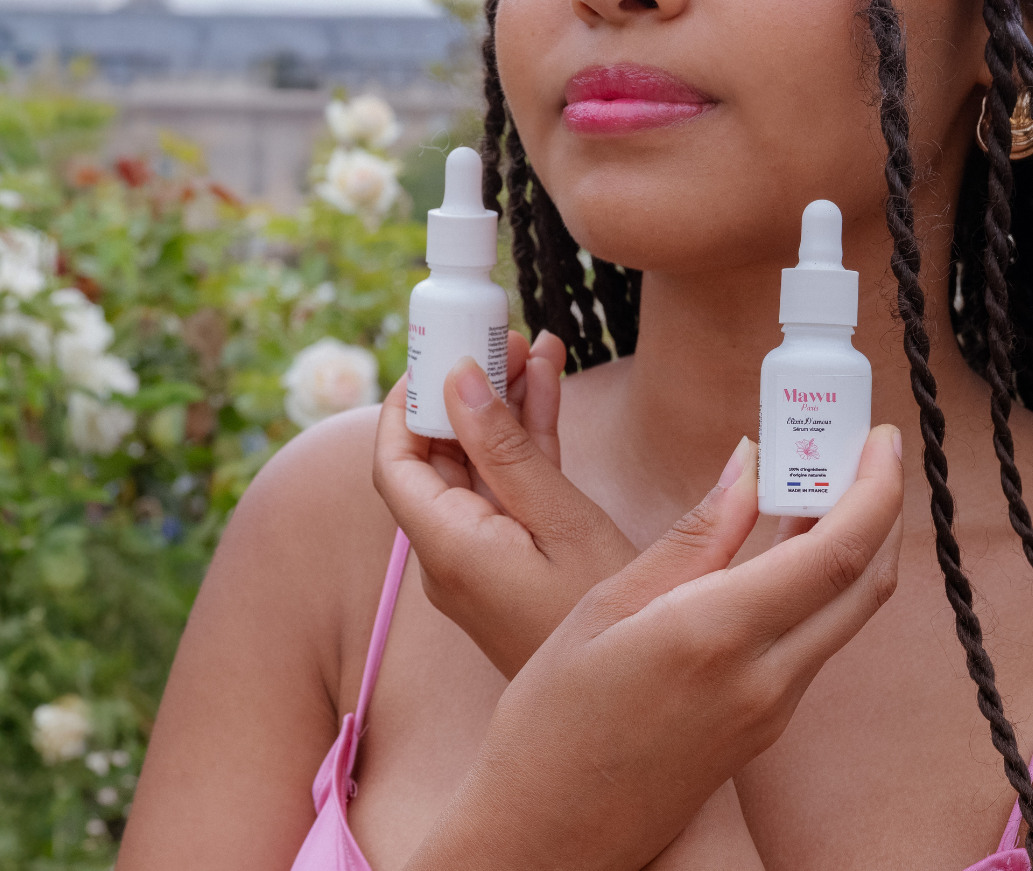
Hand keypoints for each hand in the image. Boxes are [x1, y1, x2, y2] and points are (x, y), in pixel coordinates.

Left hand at [374, 331, 639, 677]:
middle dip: (467, 388)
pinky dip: (528, 442)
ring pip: (480, 465)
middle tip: (502, 334)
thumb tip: (458, 382)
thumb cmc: (607, 619)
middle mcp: (452, 553)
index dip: (408, 399)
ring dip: (504, 406)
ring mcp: (483, 558)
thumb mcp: (561, 522)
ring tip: (536, 345)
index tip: (442, 349)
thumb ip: (506, 450)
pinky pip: (509, 489)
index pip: (394, 460)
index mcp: (448, 545)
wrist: (637, 699)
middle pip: (438, 455)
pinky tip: (549, 387)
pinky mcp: (515, 560)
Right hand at [408, 425, 906, 870]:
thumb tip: (748, 463)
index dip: (876, 487)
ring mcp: (772, 710)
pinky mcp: (765, 726)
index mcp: (717, 635)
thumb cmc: (553, 720)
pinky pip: (815, 641)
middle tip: (862, 448)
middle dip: (883, 506)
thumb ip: (694, 537)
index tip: (880, 437)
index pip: (836, 552)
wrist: (552, 831)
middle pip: (865, 583)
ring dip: (853, 544)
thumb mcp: (607, 606)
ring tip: (818, 481)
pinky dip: (821, 585)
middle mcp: (764, 679)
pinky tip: (787, 547)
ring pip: (845, 614)